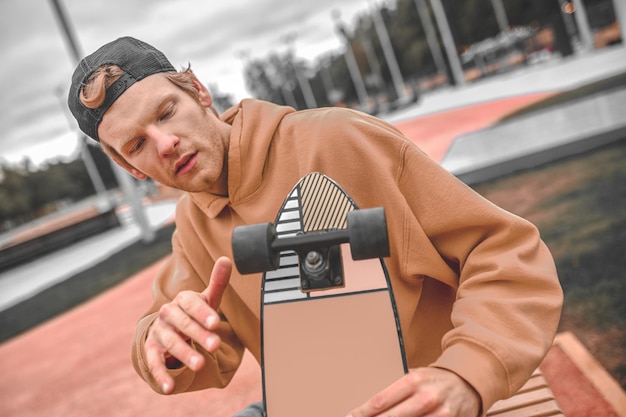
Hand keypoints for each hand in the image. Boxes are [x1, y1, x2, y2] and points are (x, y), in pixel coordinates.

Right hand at [144, 256, 231, 393]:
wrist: (167, 324)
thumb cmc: (193, 312)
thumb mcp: (206, 299)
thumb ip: (217, 282)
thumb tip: (226, 259)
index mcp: (182, 300)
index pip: (191, 304)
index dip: (202, 312)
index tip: (215, 322)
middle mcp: (168, 314)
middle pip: (183, 324)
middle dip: (198, 334)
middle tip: (215, 345)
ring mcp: (159, 332)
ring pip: (170, 343)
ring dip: (184, 354)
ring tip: (200, 365)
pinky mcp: (152, 349)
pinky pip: (154, 363)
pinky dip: (161, 376)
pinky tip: (170, 388)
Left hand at [346, 367, 479, 416]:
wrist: (468, 383)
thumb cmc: (434, 380)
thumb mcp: (415, 376)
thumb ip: (396, 391)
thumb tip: (370, 408)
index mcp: (413, 380)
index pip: (381, 400)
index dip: (363, 412)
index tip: (350, 416)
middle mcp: (425, 397)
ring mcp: (438, 413)